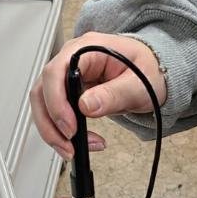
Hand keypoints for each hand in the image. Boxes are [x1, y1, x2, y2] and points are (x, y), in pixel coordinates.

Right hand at [30, 32, 166, 159]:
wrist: (153, 75)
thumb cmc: (149, 71)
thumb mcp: (139, 84)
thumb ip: (114, 94)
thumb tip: (86, 106)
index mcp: (88, 48)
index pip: (56, 71)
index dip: (57, 101)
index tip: (70, 126)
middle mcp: (72, 60)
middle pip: (43, 90)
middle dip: (51, 122)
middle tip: (68, 144)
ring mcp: (68, 76)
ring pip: (43, 104)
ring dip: (52, 130)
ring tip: (71, 149)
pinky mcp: (69, 92)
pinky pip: (54, 112)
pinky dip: (60, 131)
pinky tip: (76, 142)